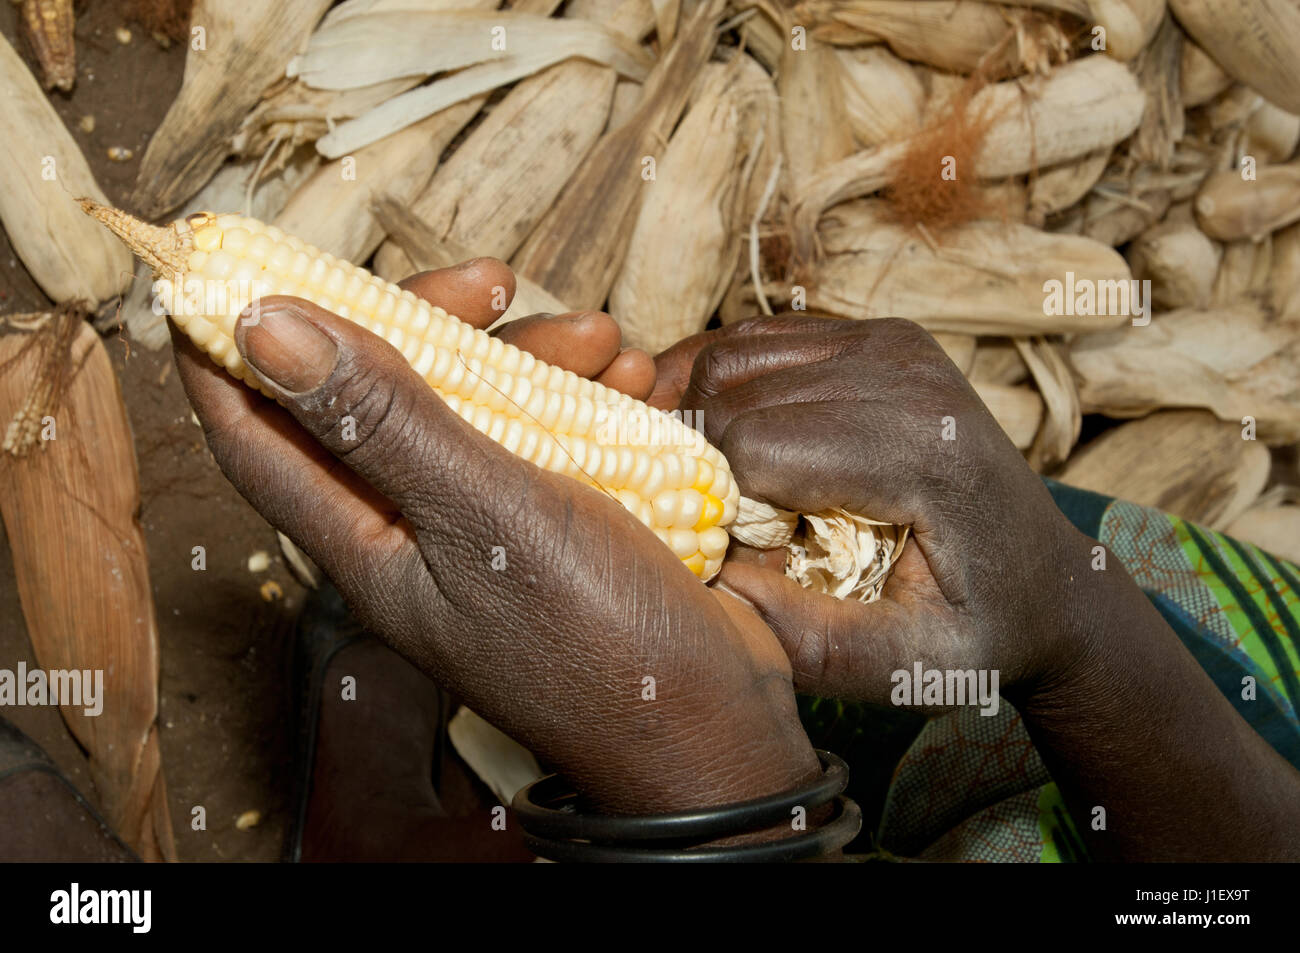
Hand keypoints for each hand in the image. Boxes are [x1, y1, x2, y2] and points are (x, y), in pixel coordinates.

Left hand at [172, 261, 819, 816]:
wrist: (716, 727)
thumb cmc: (599, 643)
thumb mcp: (486, 515)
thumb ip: (382, 420)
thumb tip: (261, 327)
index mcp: (365, 543)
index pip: (254, 437)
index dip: (224, 354)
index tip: (234, 263)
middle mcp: (414, 532)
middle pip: (377, 397)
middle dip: (431, 323)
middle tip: (494, 281)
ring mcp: (489, 528)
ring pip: (474, 405)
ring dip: (532, 355)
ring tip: (607, 343)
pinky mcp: (556, 522)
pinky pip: (547, 434)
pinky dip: (583, 396)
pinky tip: (635, 384)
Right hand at [660, 314, 1299, 859]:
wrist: (1050, 581)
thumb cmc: (980, 632)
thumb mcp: (907, 669)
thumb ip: (806, 637)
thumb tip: (706, 576)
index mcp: (920, 452)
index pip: (753, 444)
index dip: (709, 502)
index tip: (723, 555)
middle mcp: (907, 375)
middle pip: (731, 391)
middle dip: (693, 458)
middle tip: (704, 521)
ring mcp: (893, 342)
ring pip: (731, 354)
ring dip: (695, 415)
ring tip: (705, 483)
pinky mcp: (879, 334)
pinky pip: (760, 339)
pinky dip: (722, 386)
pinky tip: (720, 439)